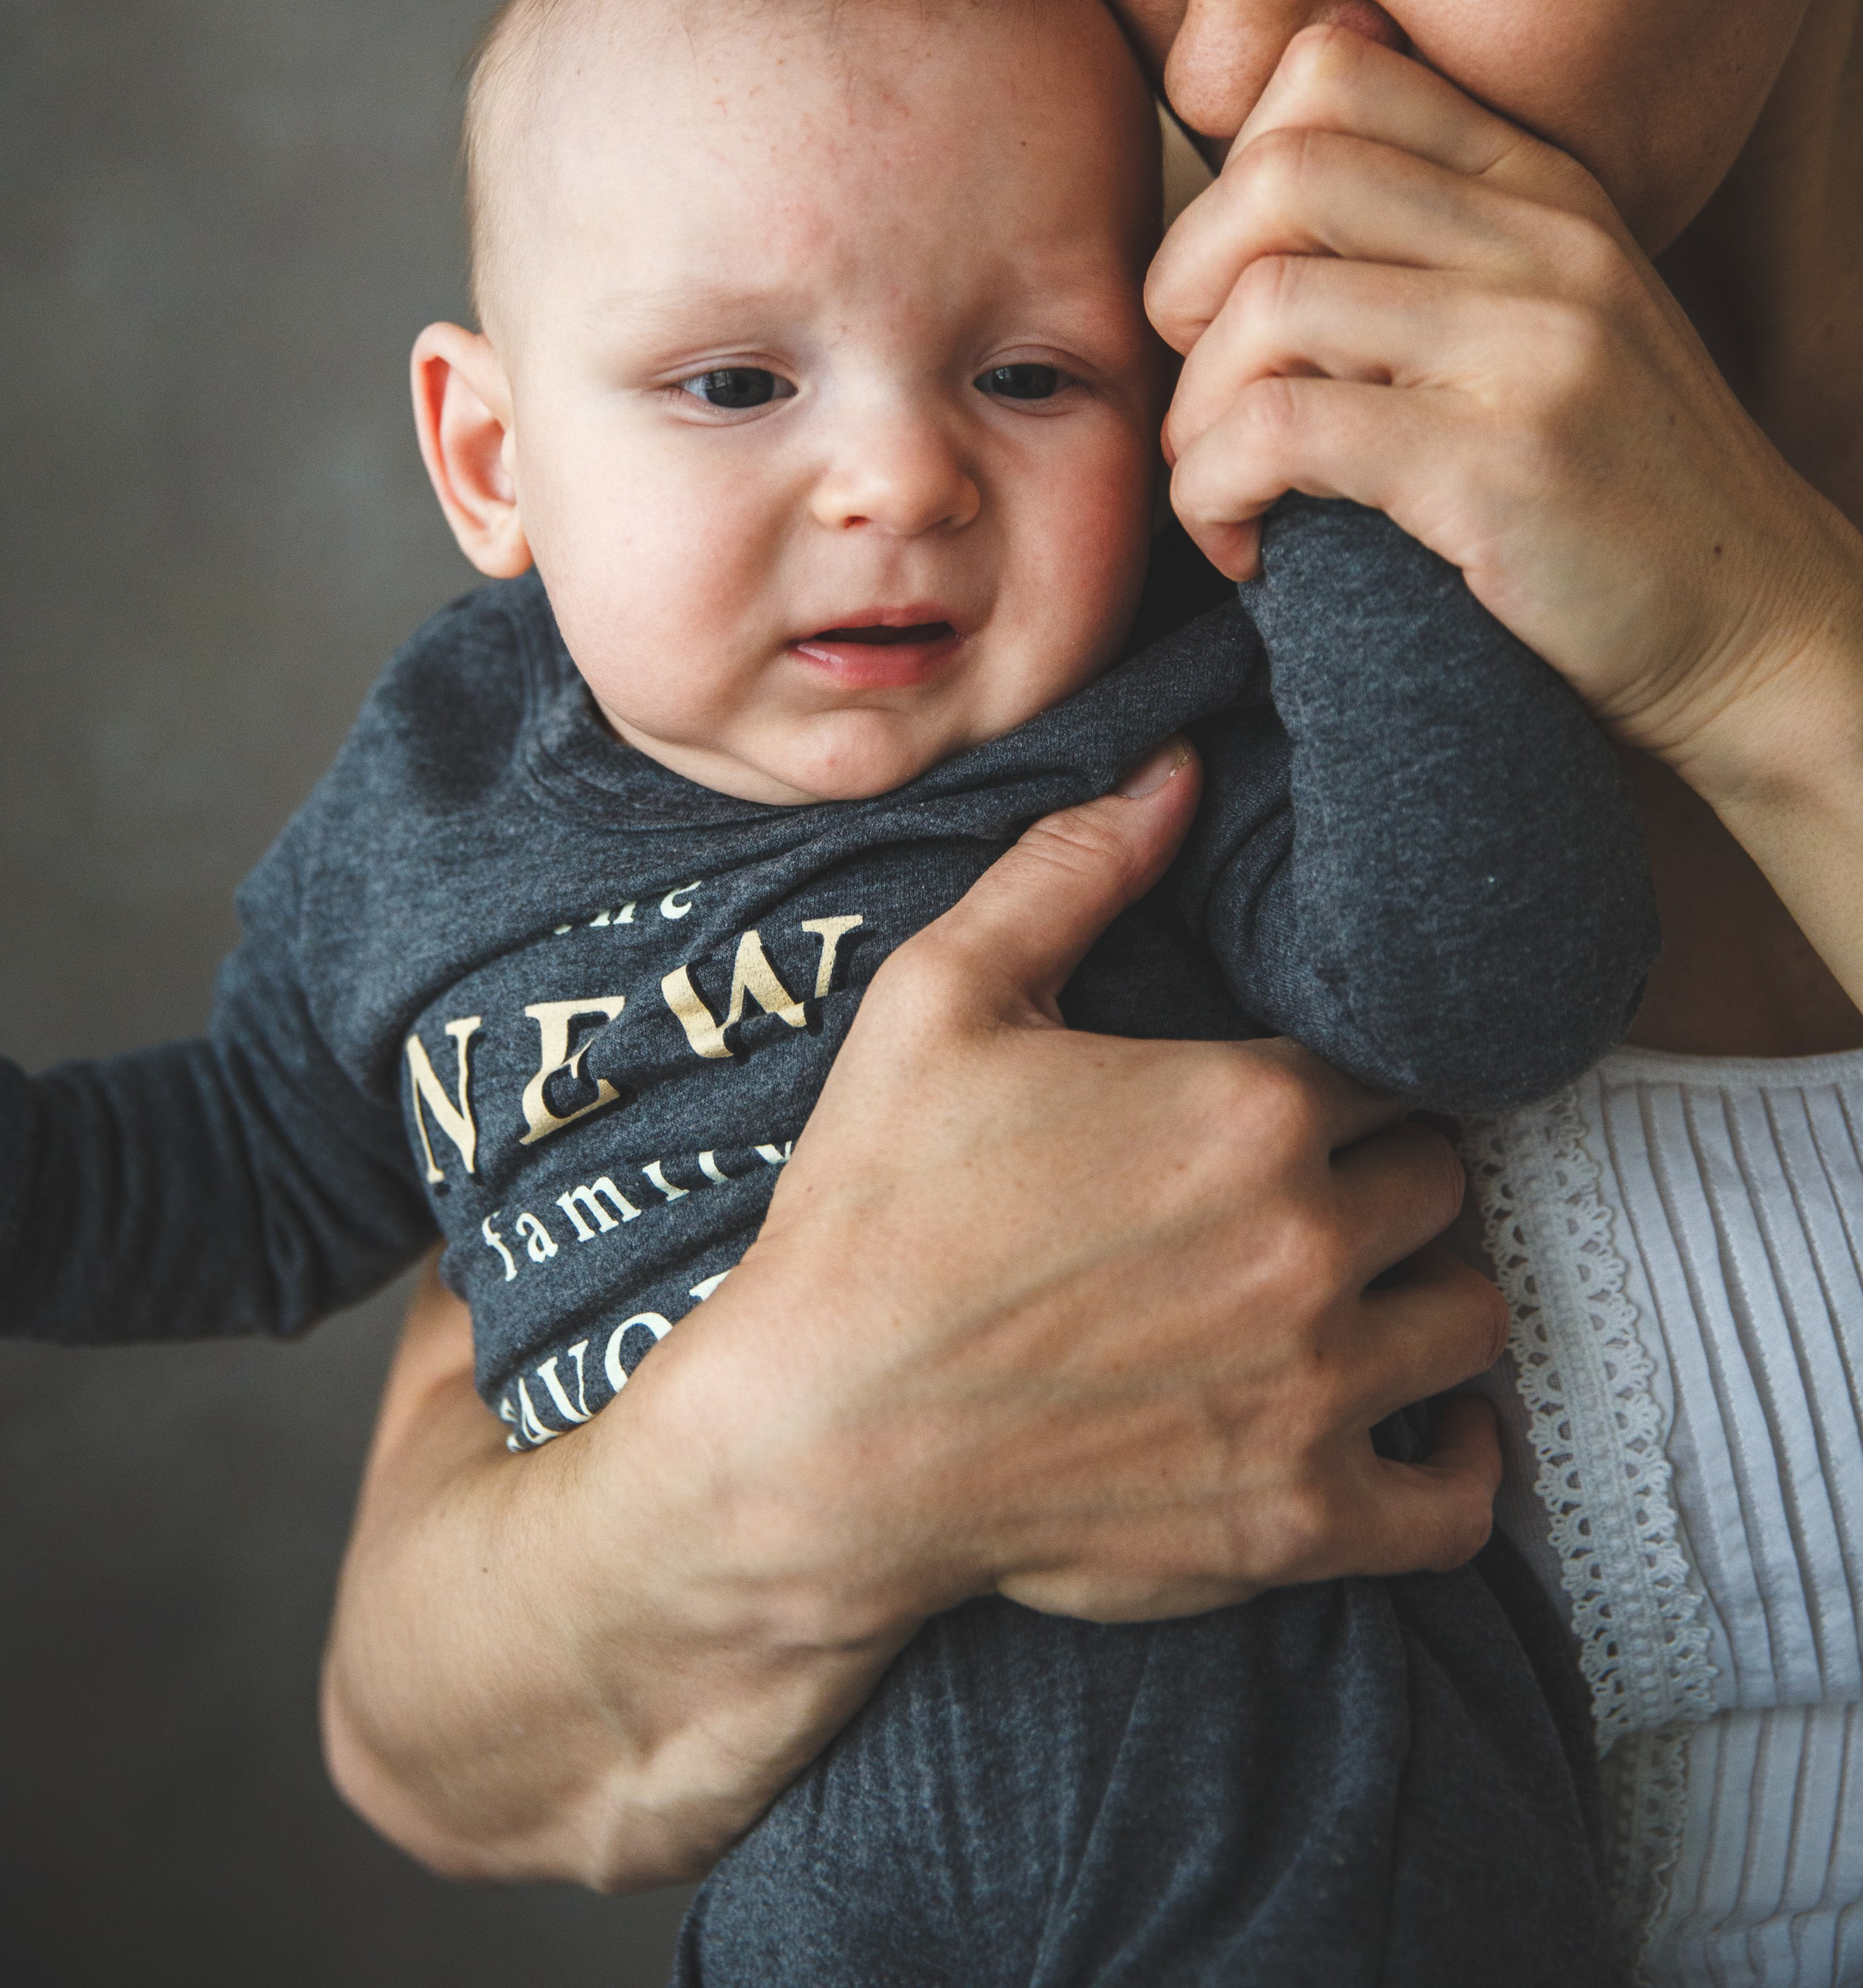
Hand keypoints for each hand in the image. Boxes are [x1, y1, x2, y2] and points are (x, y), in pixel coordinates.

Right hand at [644, 737, 1505, 1629]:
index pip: (1390, 1069)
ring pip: (1468, 1318)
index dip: (1346, 1082)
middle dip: (1389, 1178)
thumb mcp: (939, 1000)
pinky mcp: (1297, 1519)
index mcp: (1246, 1107)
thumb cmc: (873, 1214)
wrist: (819, 1441)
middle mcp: (1306, 1242)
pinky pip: (1459, 1503)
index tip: (1300, 1104)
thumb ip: (1070, 870)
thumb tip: (1173, 769)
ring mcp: (1313, 1389)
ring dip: (1424, 1297)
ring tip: (1359, 1293)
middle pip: (1440, 1184)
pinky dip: (1458, 1463)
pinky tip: (1419, 1428)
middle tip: (1320, 1193)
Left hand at [1147, 24, 1862, 812]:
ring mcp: (1535, 346)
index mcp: (1544, 186)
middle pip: (1280, 168)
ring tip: (1220, 488)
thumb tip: (1242, 187)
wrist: (1762, 634)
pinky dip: (1215, 492)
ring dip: (1196, 411)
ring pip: (1267, 304)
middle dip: (1184, 283)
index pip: (1334, 72)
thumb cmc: (1616, 498)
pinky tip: (1245, 548)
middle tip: (1198, 391)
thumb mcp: (1543, 326)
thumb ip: (1428, 248)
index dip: (1233, 174)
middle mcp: (1545, 241)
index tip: (1224, 292)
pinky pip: (1283, 432)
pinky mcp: (1504, 465)